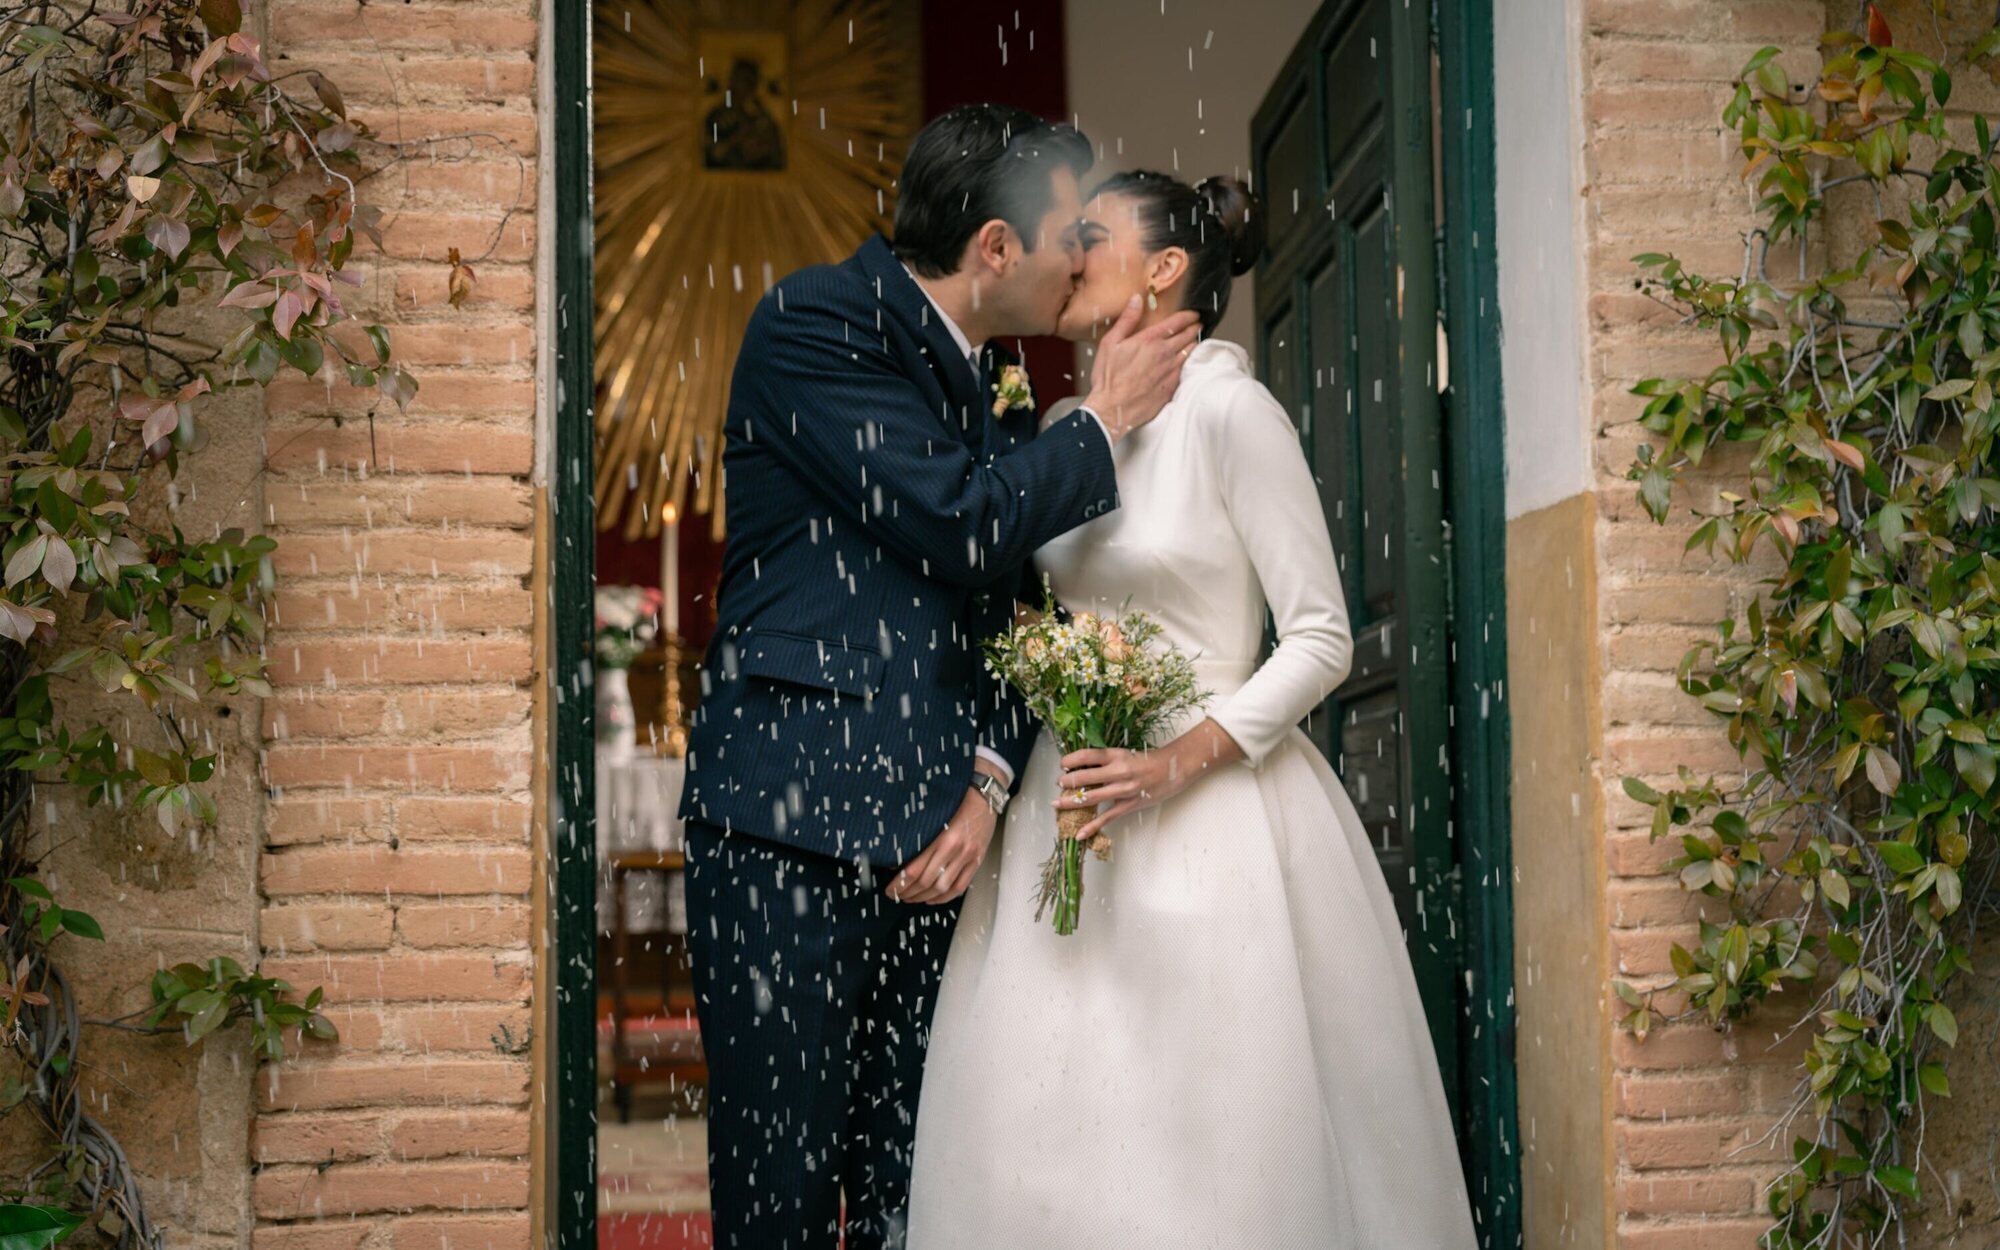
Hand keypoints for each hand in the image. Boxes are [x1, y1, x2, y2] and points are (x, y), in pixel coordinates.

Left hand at [887, 786, 995, 904]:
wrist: (984, 795)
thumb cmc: (957, 802)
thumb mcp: (933, 816)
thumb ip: (918, 839)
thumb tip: (897, 861)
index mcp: (940, 837)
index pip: (913, 870)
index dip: (899, 884)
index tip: (889, 889)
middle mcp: (954, 849)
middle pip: (926, 882)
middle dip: (908, 893)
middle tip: (897, 895)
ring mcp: (967, 857)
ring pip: (942, 888)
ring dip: (923, 897)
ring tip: (911, 898)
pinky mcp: (977, 861)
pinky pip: (960, 887)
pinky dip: (945, 897)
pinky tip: (933, 898)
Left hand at [1052, 720, 1244, 839]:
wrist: (1172, 769)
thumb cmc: (1147, 761)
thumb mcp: (1125, 754)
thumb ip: (1105, 760)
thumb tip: (1082, 767)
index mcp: (1117, 755)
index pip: (1088, 755)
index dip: (1072, 759)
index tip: (1062, 763)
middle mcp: (1119, 771)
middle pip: (1086, 777)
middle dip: (1068, 781)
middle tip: (1059, 783)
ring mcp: (1124, 790)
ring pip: (1092, 797)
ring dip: (1071, 801)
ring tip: (1058, 803)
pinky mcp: (1129, 805)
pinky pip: (1107, 817)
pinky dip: (1092, 827)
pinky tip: (1079, 834)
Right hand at [1086, 298, 1201, 442]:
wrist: (1113, 409)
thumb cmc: (1108, 378)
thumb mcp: (1110, 343)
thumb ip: (1126, 320)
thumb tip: (1136, 300)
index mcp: (1150, 340)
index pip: (1177, 322)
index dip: (1189, 316)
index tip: (1193, 314)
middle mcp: (1164, 354)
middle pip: (1187, 336)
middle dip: (1194, 328)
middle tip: (1197, 325)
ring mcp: (1170, 371)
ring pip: (1190, 352)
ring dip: (1193, 344)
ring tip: (1194, 340)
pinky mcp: (1172, 387)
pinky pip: (1186, 370)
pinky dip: (1189, 363)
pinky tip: (1187, 362)